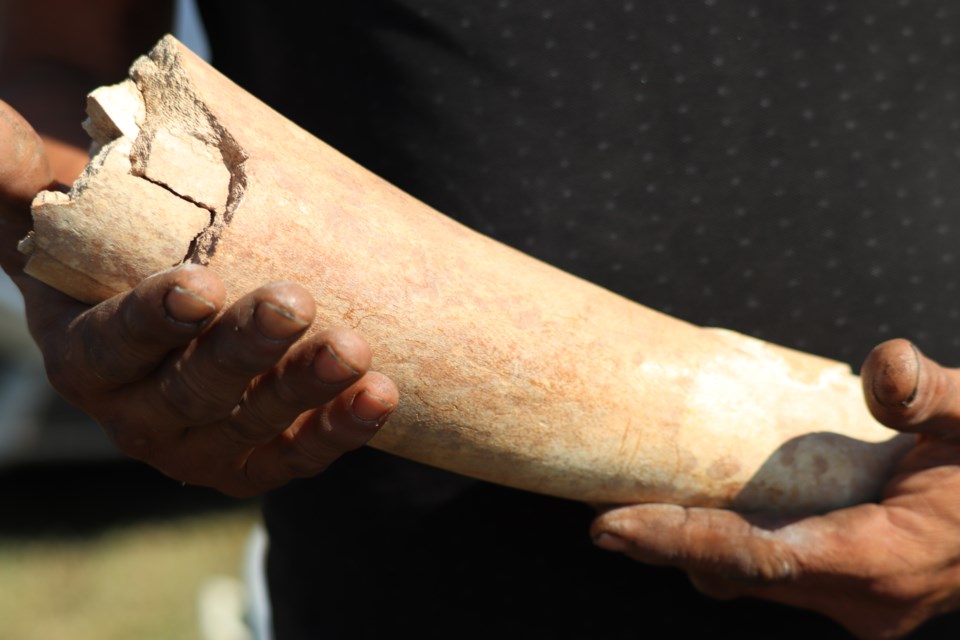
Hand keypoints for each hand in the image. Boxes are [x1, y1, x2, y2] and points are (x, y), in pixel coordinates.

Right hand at [1, 100, 397, 496]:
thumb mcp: (40, 197)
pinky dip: (340, 430)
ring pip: (252, 428)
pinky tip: (379, 395)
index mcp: (83, 357)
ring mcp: (200, 442)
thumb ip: (8, 167)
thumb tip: (1, 139)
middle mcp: (136, 414)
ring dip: (304, 392)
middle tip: (295, 301)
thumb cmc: (109, 234)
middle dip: (245, 351)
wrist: (166, 279)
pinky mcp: (256, 456)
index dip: (152, 321)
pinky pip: (297, 455)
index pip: (113, 348)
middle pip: (191, 393)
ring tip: (354, 348)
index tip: (200, 284)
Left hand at [591, 339, 959, 638]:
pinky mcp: (847, 591)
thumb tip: (884, 366)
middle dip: (666, 545)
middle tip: (599, 515)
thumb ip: (933, 396)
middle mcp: (862, 599)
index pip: (759, 557)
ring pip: (748, 578)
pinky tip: (688, 515)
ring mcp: (854, 603)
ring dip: (690, 548)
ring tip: (626, 513)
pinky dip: (724, 546)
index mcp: (885, 562)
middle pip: (738, 573)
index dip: (681, 541)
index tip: (612, 525)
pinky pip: (768, 571)